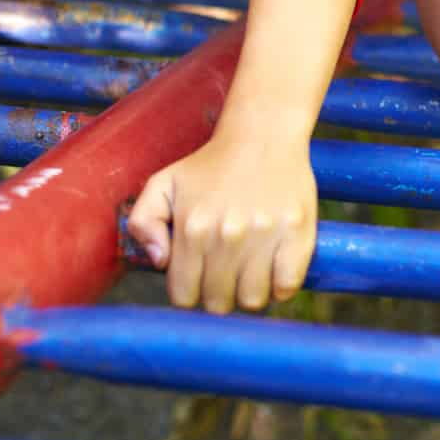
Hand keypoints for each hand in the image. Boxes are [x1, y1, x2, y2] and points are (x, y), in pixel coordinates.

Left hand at [125, 128, 316, 313]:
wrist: (262, 135)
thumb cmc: (210, 164)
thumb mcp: (162, 184)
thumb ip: (142, 222)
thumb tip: (159, 261)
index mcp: (192, 229)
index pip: (184, 296)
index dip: (189, 292)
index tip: (199, 279)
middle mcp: (227, 236)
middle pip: (218, 303)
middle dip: (218, 295)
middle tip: (225, 274)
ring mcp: (265, 236)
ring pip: (252, 301)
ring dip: (249, 294)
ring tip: (249, 274)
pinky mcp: (298, 233)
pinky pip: (287, 286)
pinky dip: (280, 288)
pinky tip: (274, 272)